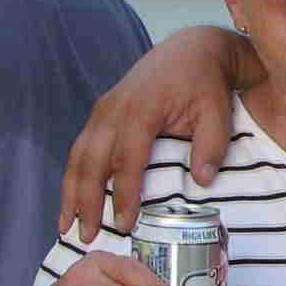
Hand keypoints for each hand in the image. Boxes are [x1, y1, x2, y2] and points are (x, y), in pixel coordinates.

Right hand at [58, 28, 251, 239]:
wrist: (191, 48)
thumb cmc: (205, 82)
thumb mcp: (217, 110)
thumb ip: (211, 145)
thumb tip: (202, 182)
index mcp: (142, 110)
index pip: (128, 159)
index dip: (125, 194)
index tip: (125, 224)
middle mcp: (114, 109)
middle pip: (93, 162)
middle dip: (87, 201)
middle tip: (88, 237)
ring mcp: (103, 110)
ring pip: (79, 156)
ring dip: (71, 193)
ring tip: (67, 227)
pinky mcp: (100, 112)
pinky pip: (80, 148)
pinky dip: (73, 176)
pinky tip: (71, 201)